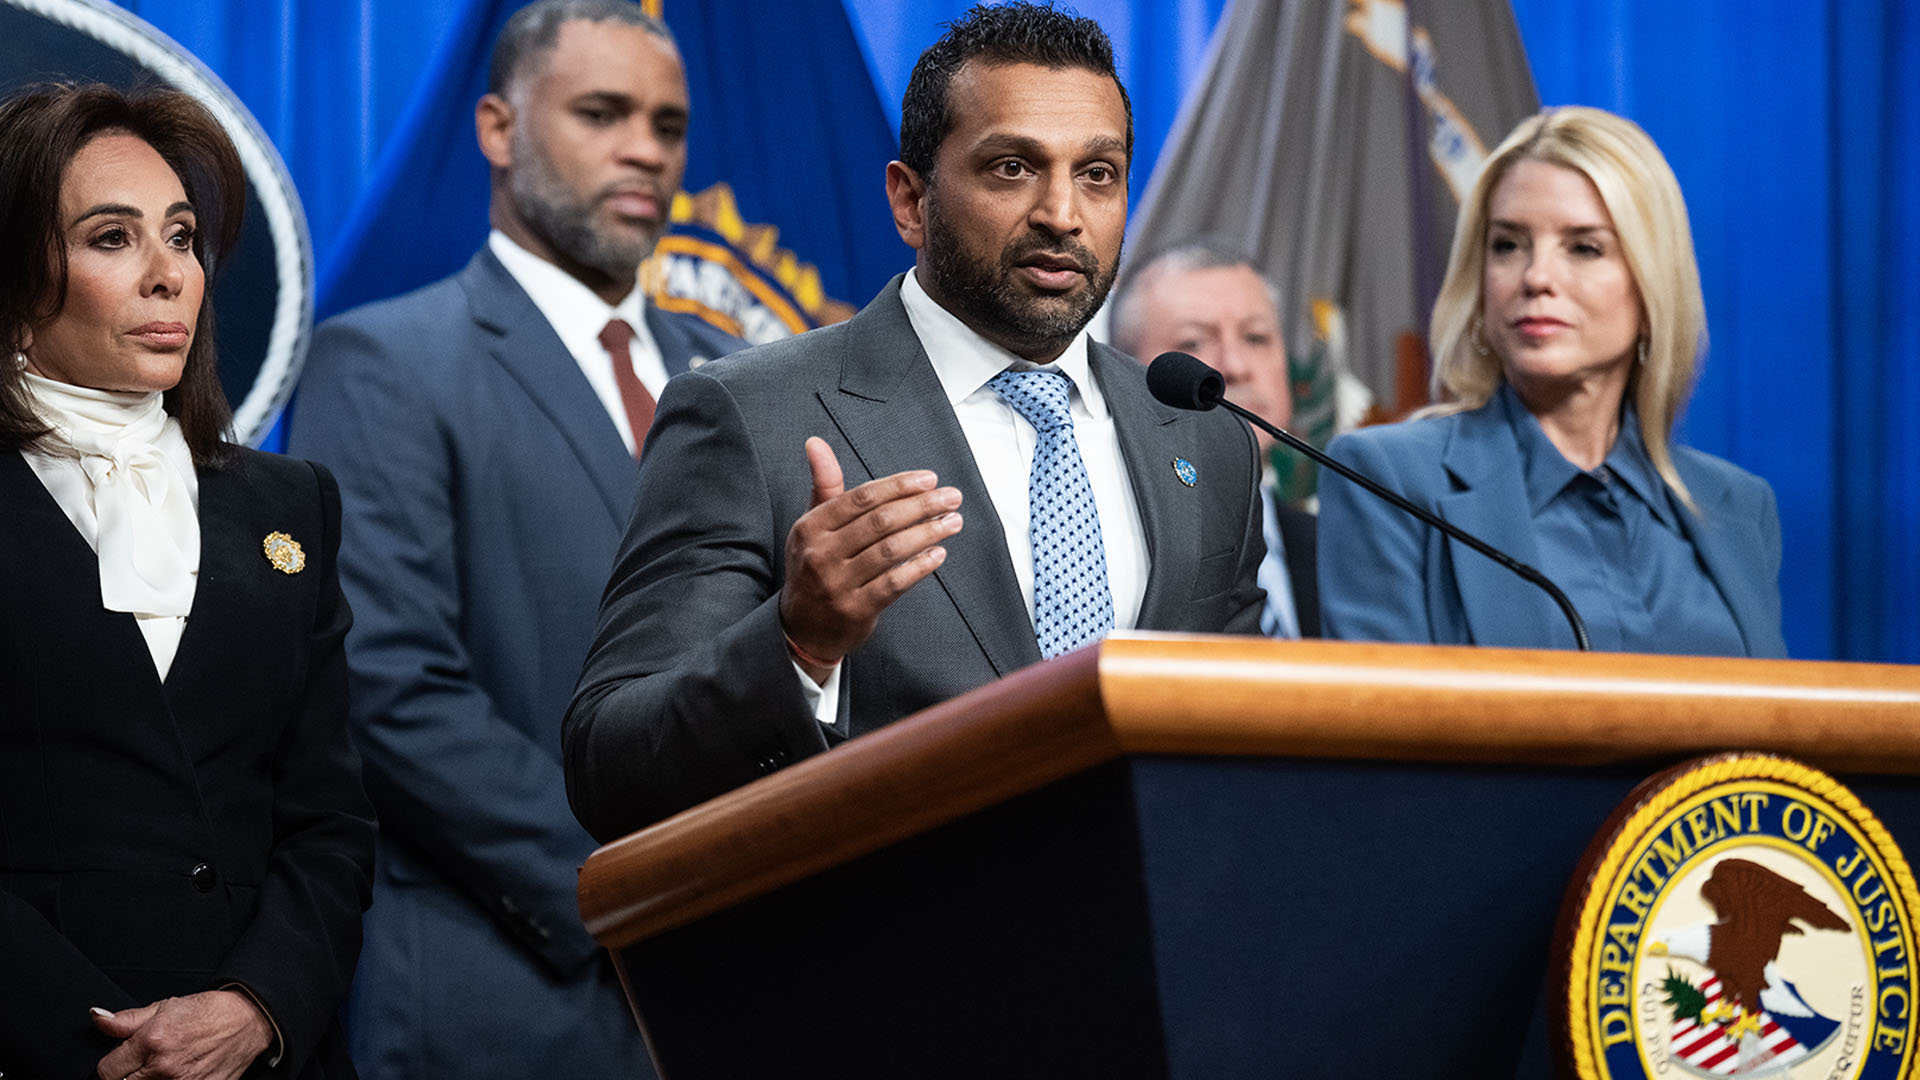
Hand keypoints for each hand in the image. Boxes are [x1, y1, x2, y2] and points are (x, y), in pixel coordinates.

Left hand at [93, 990, 271, 1079]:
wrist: (249, 1020)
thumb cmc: (208, 1012)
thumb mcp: (165, 1007)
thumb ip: (126, 1020)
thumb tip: (96, 1018)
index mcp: (153, 1041)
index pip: (106, 1071)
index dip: (111, 1065)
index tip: (122, 1060)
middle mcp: (165, 1067)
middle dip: (128, 1076)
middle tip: (144, 1064)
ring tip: (163, 1069)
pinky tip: (178, 1075)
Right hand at [780, 437, 961, 678]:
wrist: (802, 627)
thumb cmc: (816, 565)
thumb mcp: (813, 525)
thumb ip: (823, 484)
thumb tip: (815, 442)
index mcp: (811, 527)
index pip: (862, 498)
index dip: (899, 486)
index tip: (930, 479)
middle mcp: (821, 554)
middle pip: (880, 521)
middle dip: (922, 506)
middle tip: (952, 497)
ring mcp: (837, 584)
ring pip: (890, 550)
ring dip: (928, 533)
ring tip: (953, 522)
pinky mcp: (855, 610)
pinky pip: (893, 583)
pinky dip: (919, 566)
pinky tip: (939, 554)